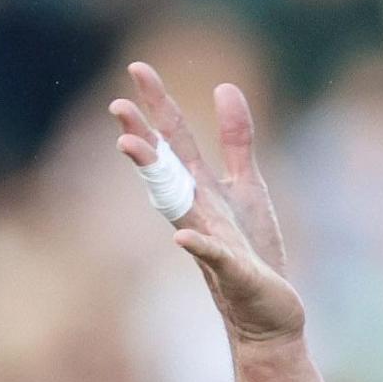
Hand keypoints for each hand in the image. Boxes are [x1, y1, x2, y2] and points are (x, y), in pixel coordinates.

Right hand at [111, 64, 302, 343]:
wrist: (265, 313)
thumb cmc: (251, 252)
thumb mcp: (246, 186)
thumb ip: (235, 139)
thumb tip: (224, 87)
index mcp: (200, 189)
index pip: (174, 140)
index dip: (158, 104)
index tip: (137, 68)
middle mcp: (196, 212)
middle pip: (165, 168)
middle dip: (142, 135)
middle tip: (117, 104)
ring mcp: (209, 240)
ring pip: (177, 205)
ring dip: (154, 177)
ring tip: (130, 148)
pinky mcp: (232, 271)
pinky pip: (212, 256)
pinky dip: (198, 247)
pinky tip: (183, 239)